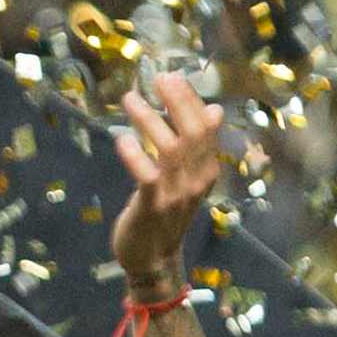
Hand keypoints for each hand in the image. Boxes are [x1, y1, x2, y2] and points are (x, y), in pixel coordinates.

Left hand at [107, 67, 228, 296]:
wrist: (154, 259)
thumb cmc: (165, 212)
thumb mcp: (186, 178)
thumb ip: (197, 147)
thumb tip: (215, 109)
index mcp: (206, 171)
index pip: (206, 128)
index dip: (190, 100)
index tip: (172, 76)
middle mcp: (196, 181)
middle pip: (193, 133)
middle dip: (177, 102)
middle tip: (158, 77)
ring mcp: (175, 194)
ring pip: (169, 149)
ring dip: (149, 120)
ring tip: (129, 99)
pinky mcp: (152, 207)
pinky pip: (147, 176)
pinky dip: (135, 155)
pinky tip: (122, 138)